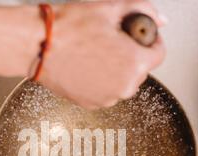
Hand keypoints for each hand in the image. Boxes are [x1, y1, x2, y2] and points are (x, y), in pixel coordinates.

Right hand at [39, 0, 165, 108]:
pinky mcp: (90, 104)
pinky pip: (105, 91)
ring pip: (122, 82)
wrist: (37, 46)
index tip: (141, 36)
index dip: (151, 41)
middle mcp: (124, 87)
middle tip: (112, 41)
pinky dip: (101, 81)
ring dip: (116, 69)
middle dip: (132, 55)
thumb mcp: (110, 8)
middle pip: (140, 70)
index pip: (159, 54)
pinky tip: (87, 66)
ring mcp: (107, 98)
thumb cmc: (69, 29)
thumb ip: (143, 9)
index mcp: (135, 64)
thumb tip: (160, 19)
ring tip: (96, 53)